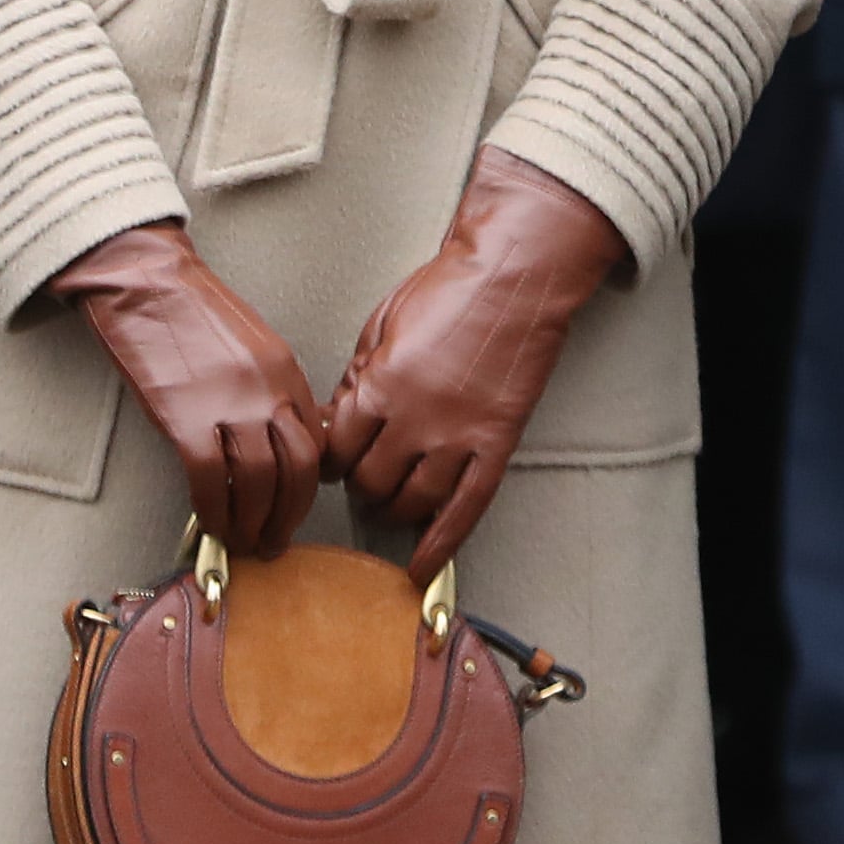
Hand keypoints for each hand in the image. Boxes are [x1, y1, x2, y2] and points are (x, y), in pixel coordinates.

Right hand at [50, 220, 325, 557]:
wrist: (147, 281)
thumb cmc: (192, 309)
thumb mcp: (253, 346)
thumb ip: (271, 391)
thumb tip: (277, 442)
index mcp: (286, 372)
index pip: (314, 445)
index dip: (306, 489)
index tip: (291, 509)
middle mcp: (268, 390)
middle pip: (298, 472)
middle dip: (288, 517)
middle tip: (273, 541)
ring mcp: (229, 404)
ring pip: (258, 484)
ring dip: (251, 523)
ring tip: (240, 540)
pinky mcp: (185, 416)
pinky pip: (209, 480)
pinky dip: (213, 510)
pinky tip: (209, 522)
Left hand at [322, 147, 625, 586]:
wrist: (512, 277)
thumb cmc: (445, 289)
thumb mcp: (381, 323)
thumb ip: (358, 375)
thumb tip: (339, 417)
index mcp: (380, 385)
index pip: (338, 449)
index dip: (331, 460)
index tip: (333, 462)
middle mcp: (415, 420)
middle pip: (370, 482)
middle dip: (360, 486)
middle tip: (362, 480)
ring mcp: (458, 438)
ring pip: (413, 503)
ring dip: (394, 511)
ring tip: (389, 506)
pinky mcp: (495, 445)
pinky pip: (466, 509)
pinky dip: (442, 545)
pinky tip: (424, 567)